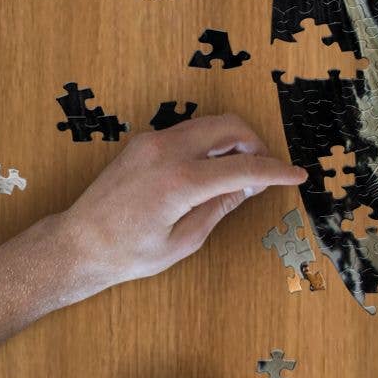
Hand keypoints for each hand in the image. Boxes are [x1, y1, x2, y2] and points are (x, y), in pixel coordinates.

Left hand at [52, 112, 304, 294]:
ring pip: (209, 123)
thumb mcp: (184, 241)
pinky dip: (211, 143)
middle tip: (265, 173)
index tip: (297, 175)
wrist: (79, 243)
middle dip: (256, 144)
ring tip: (241, 174)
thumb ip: (220, 207)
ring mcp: (152, 141)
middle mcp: (166, 151)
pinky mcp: (144, 142)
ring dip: (233, 141)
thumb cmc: (129, 253)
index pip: (243, 167)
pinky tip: (213, 170)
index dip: (275, 171)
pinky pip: (189, 131)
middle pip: (229, 126)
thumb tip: (250, 186)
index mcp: (179, 182)